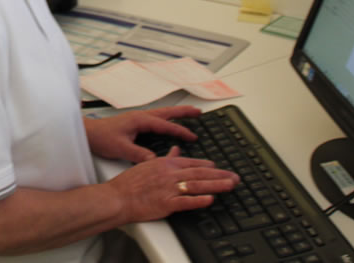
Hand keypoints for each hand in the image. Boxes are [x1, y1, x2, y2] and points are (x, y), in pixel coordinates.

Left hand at [84, 105, 203, 162]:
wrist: (89, 133)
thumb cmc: (102, 137)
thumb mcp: (121, 148)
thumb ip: (138, 154)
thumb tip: (155, 160)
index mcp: (140, 120)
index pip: (165, 125)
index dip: (180, 130)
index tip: (193, 136)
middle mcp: (141, 116)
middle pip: (167, 112)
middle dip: (184, 112)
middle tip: (199, 112)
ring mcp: (139, 118)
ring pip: (163, 114)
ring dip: (176, 114)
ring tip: (190, 114)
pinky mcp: (136, 122)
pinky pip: (157, 119)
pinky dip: (167, 119)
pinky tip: (170, 124)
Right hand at [106, 145, 239, 222]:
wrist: (119, 196)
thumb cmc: (131, 182)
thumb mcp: (149, 163)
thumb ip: (166, 157)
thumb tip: (177, 150)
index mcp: (166, 163)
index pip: (192, 162)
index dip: (208, 165)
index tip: (220, 167)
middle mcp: (170, 174)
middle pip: (200, 173)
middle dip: (219, 174)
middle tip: (234, 177)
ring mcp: (169, 188)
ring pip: (197, 185)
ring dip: (216, 185)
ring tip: (230, 185)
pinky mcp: (166, 203)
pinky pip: (186, 202)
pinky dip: (198, 200)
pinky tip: (210, 199)